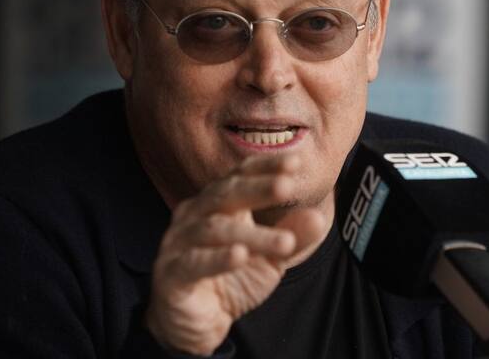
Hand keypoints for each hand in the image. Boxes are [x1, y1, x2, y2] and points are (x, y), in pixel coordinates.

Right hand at [145, 155, 325, 355]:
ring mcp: (178, 242)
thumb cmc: (231, 279)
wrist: (196, 325)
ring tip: (286, 243)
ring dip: (253, 235)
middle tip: (287, 187)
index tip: (294, 163)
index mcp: (217, 203)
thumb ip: (292, 237)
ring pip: (215, 230)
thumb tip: (317, 218)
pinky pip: (193, 263)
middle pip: (226, 194)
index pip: (240, 176)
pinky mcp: (171, 274)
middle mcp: (194, 215)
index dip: (265, 167)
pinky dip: (218, 258)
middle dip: (258, 189)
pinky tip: (240, 256)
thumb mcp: (270, 259)